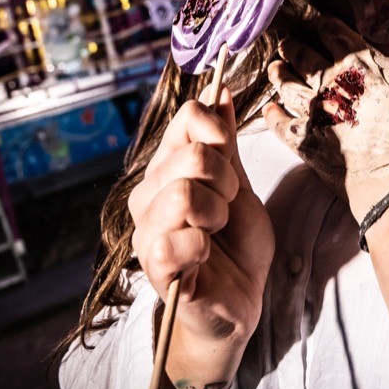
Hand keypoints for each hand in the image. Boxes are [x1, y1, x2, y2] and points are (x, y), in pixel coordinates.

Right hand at [128, 92, 274, 358]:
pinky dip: (202, 247)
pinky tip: (204, 257)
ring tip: (216, 232)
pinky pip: (176, 240)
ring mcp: (146, 229)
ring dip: (215, 214)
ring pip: (181, 194)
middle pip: (190, 155)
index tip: (230, 157)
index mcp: (168, 167)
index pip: (186, 117)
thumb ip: (225, 143)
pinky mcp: (152, 265)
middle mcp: (149, 193)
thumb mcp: (239, 185)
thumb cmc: (238, 244)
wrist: (242, 299)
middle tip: (227, 206)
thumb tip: (219, 90)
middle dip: (225, 180)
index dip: (218, 130)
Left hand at [264, 5, 388, 220]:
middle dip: (293, 46)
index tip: (311, 16)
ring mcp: (313, 112)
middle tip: (285, 40)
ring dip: (278, 75)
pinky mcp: (306, 142)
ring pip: (285, 86)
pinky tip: (268, 112)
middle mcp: (328, 81)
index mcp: (356, 61)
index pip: (331, 31)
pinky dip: (272, 116)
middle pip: (301, 56)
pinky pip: (280, 125)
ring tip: (274, 67)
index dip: (319, 22)